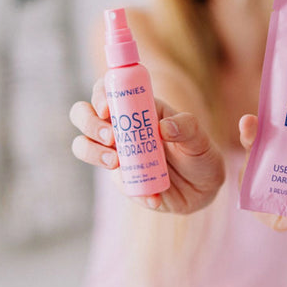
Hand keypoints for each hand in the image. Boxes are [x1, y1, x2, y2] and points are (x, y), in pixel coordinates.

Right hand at [70, 78, 224, 213]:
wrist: (203, 190)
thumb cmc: (200, 154)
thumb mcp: (200, 138)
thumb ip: (187, 127)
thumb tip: (163, 127)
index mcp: (139, 106)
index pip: (110, 90)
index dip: (101, 94)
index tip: (107, 109)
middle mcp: (121, 125)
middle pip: (84, 113)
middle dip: (89, 123)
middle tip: (111, 138)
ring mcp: (116, 151)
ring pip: (83, 144)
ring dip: (91, 152)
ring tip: (116, 162)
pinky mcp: (120, 178)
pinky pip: (113, 181)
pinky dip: (129, 187)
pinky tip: (154, 196)